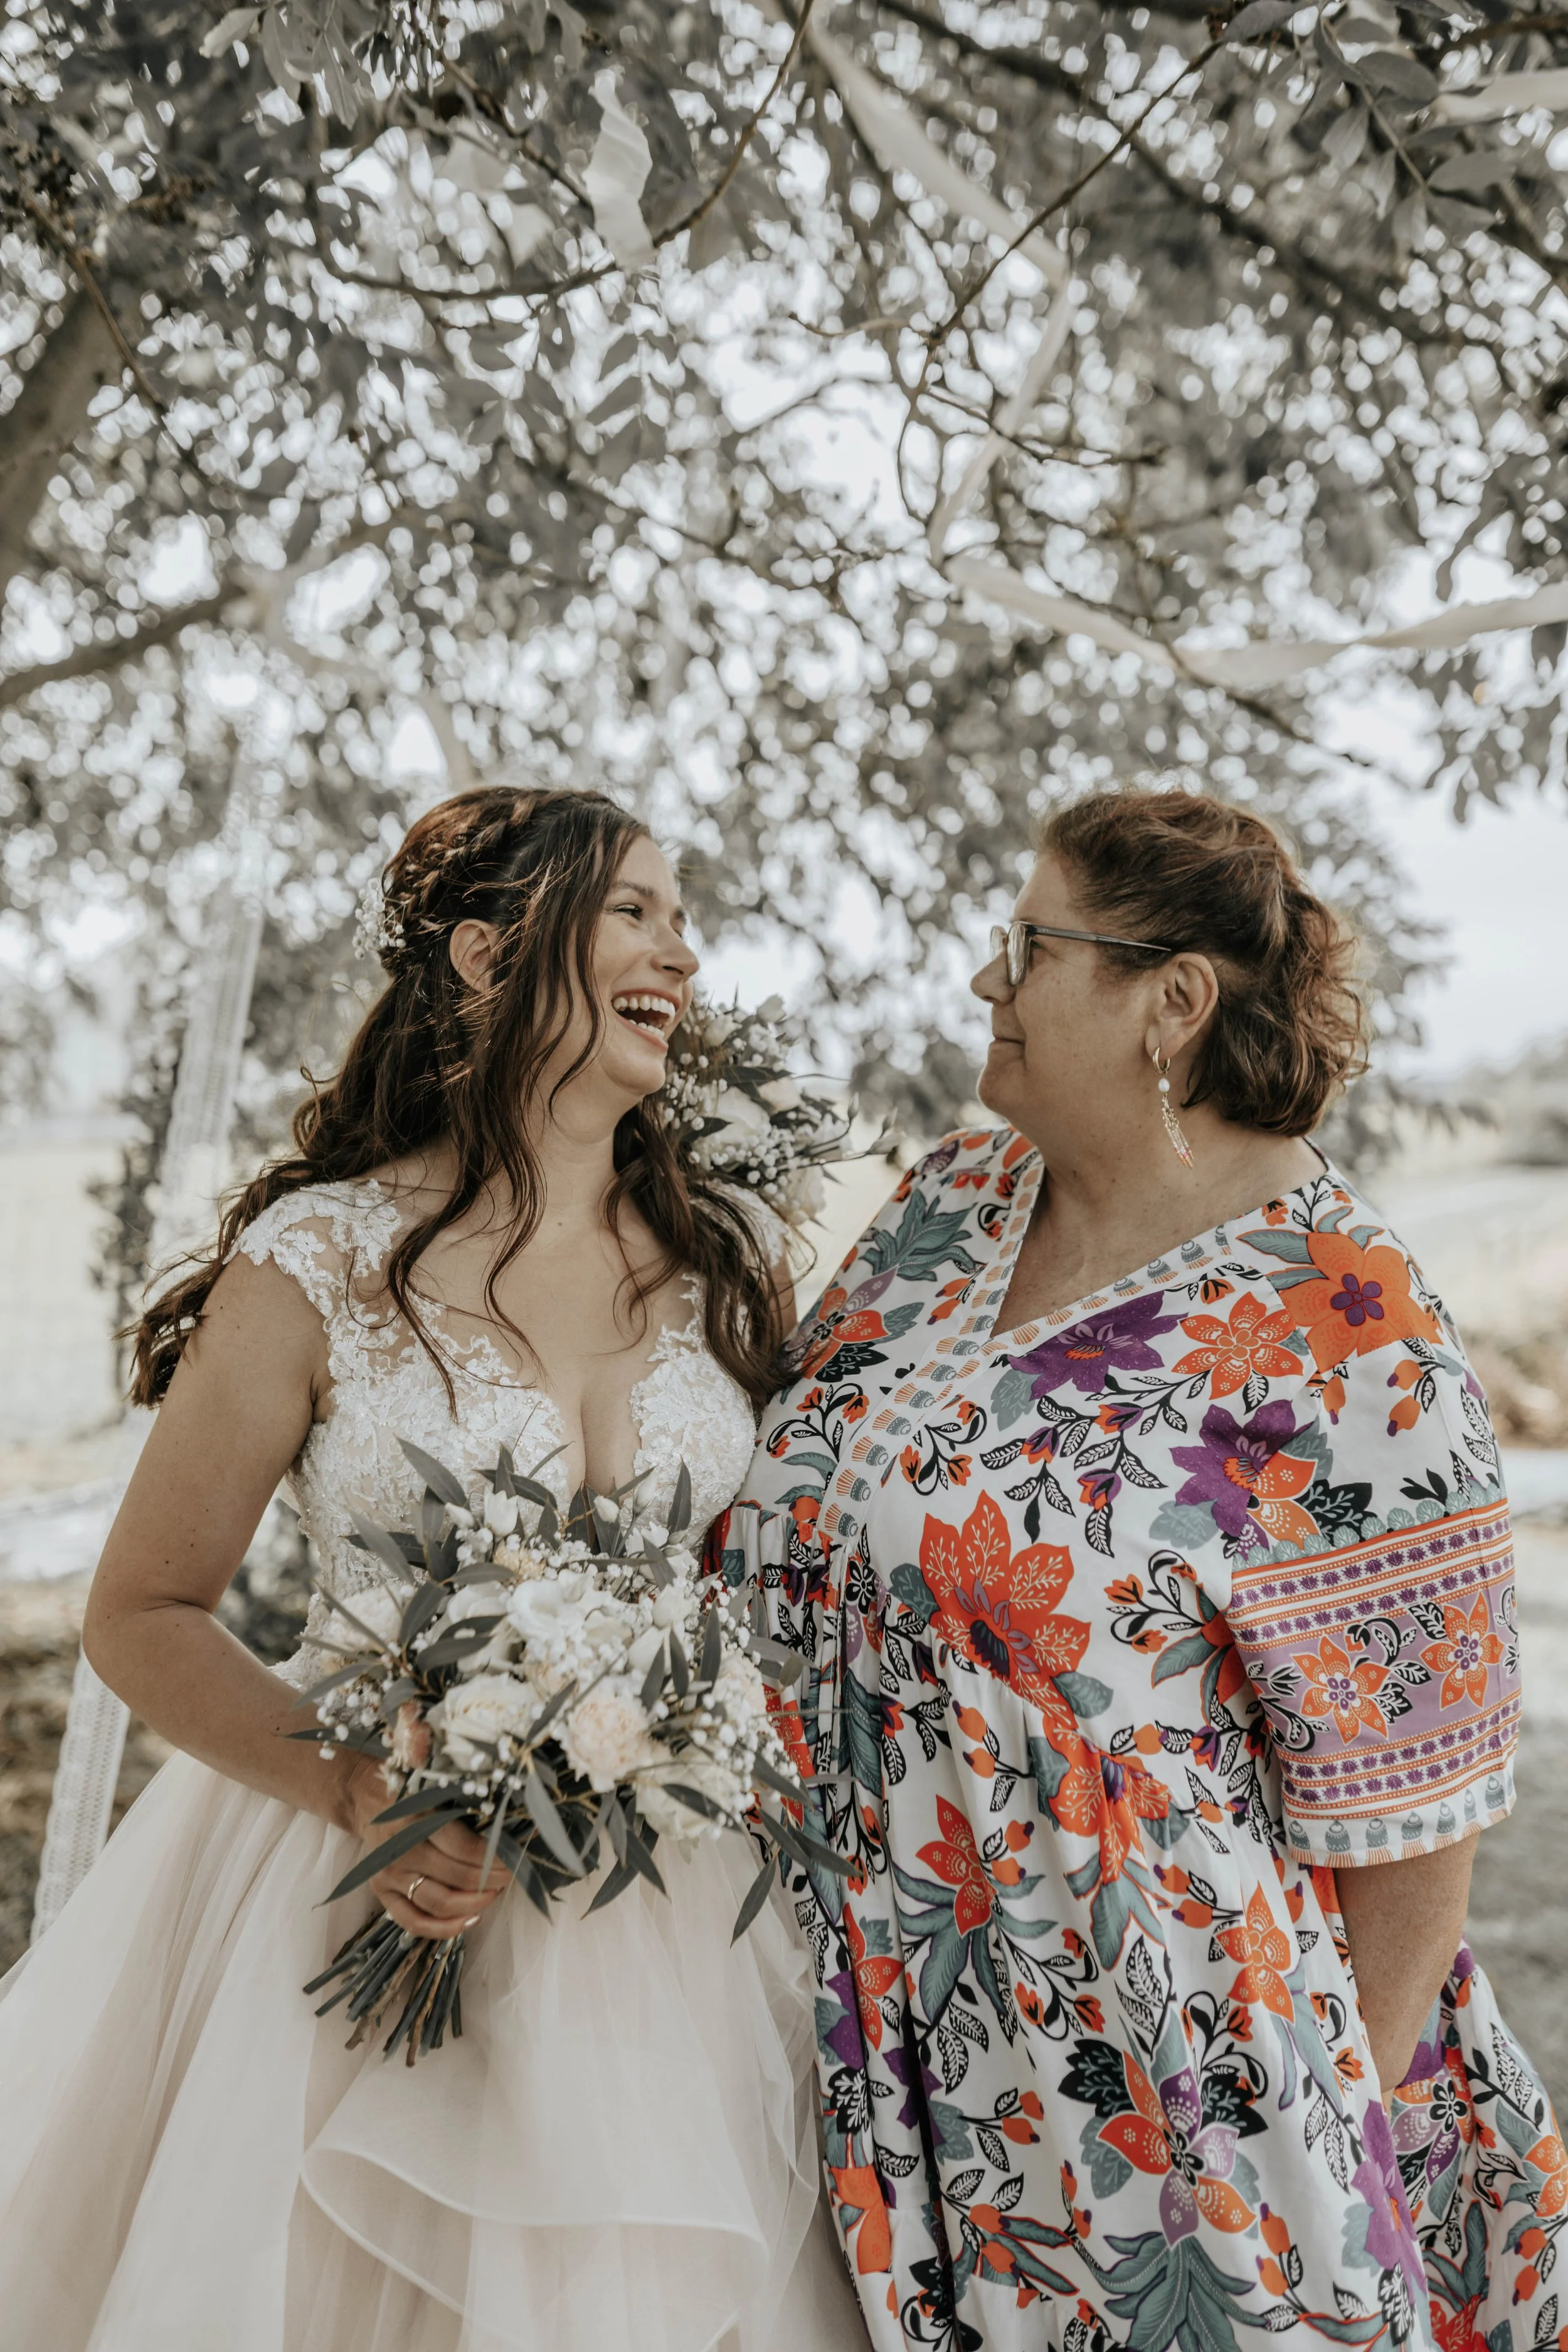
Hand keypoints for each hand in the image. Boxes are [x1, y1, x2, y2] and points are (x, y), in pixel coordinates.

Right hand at [344, 1760, 505, 1940]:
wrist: (367, 1800)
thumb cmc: (411, 1792)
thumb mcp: (435, 1786)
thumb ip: (465, 1798)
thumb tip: (506, 1815)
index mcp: (417, 1818)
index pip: (464, 1848)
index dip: (494, 1858)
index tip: (514, 1858)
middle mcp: (401, 1849)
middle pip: (456, 1878)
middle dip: (491, 1881)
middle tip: (510, 1876)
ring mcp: (390, 1875)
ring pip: (439, 1904)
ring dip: (474, 1904)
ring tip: (494, 1894)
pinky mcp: (381, 1893)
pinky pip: (413, 1922)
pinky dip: (444, 1928)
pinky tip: (469, 1920)